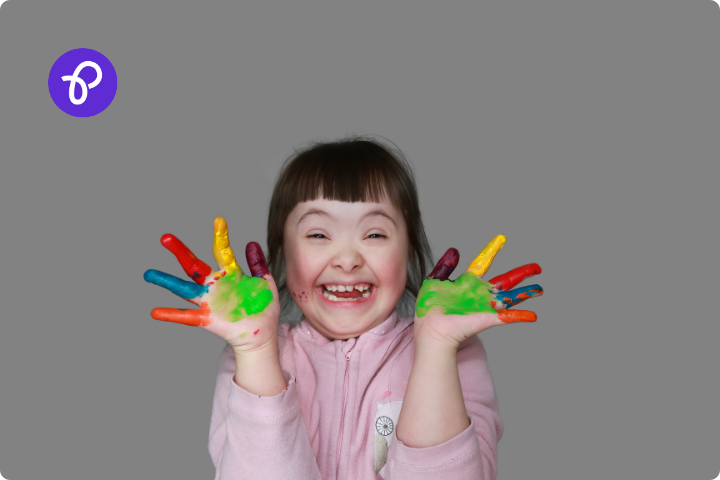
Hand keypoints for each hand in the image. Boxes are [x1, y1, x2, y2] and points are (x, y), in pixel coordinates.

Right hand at [143, 217, 280, 352]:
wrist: (262, 333)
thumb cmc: (263, 307)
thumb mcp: (264, 282)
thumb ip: (258, 264)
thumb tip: (252, 243)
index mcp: (230, 274)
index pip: (222, 251)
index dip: (221, 236)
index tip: (219, 220)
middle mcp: (215, 285)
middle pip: (194, 265)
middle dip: (181, 251)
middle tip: (165, 237)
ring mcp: (209, 301)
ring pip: (184, 289)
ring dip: (166, 281)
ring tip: (149, 274)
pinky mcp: (207, 318)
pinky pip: (186, 316)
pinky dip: (171, 314)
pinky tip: (155, 312)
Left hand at [413, 235, 543, 349]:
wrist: (430, 329)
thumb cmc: (429, 308)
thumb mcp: (434, 282)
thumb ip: (445, 266)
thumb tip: (454, 250)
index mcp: (467, 283)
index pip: (483, 263)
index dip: (492, 251)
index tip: (501, 238)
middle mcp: (479, 293)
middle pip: (505, 280)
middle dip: (522, 273)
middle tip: (537, 267)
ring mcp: (485, 305)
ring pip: (511, 297)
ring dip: (526, 293)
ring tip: (540, 289)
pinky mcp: (486, 318)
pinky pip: (506, 317)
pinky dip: (520, 316)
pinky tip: (533, 315)